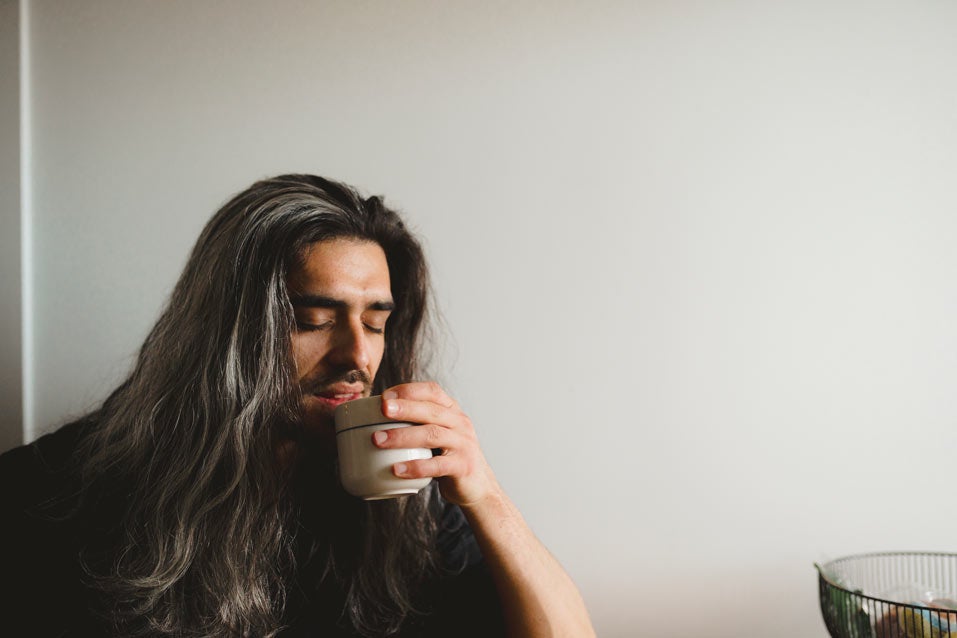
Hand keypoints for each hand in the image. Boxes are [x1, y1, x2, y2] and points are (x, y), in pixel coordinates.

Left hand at [372, 382, 498, 506]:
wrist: (478, 486)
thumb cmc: (448, 457)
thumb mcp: (437, 434)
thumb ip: (416, 424)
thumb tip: (370, 419)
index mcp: (452, 411)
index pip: (432, 391)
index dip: (409, 390)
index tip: (385, 396)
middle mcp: (460, 423)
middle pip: (431, 410)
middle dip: (405, 408)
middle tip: (382, 409)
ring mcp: (463, 444)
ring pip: (432, 434)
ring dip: (403, 436)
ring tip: (378, 440)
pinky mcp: (463, 466)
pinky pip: (437, 465)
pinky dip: (416, 466)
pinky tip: (397, 469)